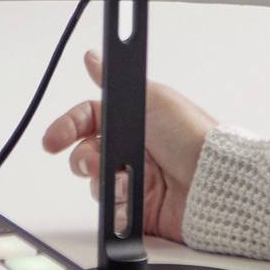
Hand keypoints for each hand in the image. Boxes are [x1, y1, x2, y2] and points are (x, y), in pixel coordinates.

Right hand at [40, 48, 218, 243]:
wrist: (216, 182)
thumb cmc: (193, 136)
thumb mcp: (154, 98)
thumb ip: (116, 81)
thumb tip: (93, 58)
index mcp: (135, 121)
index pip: (89, 120)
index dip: (68, 128)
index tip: (53, 140)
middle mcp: (134, 151)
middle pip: (87, 153)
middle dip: (83, 158)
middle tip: (92, 162)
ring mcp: (136, 182)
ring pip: (95, 183)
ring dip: (101, 181)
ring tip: (121, 179)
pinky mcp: (141, 211)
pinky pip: (112, 211)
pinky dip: (115, 206)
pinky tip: (130, 199)